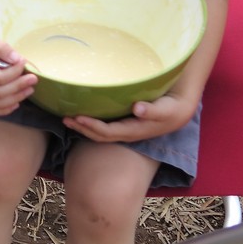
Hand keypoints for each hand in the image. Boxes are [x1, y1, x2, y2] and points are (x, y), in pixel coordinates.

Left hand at [62, 88, 196, 143]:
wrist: (178, 113)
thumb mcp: (163, 109)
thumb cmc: (170, 109)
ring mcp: (123, 130)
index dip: (91, 126)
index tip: (77, 117)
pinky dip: (90, 123)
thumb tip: (137, 108)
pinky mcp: (123, 125)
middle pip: (98, 135)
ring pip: (99, 133)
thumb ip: (151, 110)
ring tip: (67, 118)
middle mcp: (125, 133)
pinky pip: (103, 127)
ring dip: (83, 127)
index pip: (107, 132)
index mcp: (132, 131)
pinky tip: (81, 115)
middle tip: (65, 118)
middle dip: (81, 128)